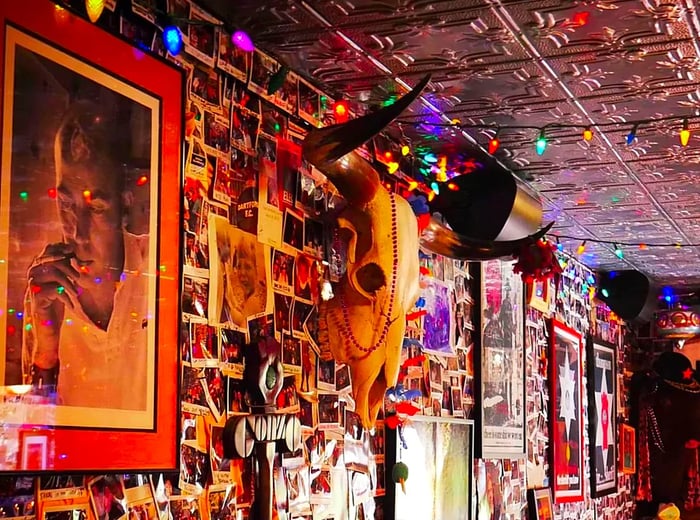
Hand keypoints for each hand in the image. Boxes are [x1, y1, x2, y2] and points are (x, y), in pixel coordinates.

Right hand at [26, 243, 80, 368]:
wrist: (47, 326)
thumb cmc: (57, 303)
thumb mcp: (65, 284)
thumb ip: (69, 270)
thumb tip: (88, 261)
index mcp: (40, 265)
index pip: (50, 248)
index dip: (64, 249)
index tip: (76, 257)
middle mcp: (34, 271)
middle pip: (55, 259)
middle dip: (71, 267)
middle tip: (79, 279)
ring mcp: (34, 283)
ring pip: (56, 273)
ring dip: (71, 283)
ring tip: (76, 293)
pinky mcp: (36, 295)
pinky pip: (56, 289)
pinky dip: (67, 296)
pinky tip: (70, 303)